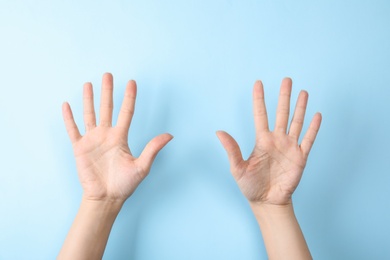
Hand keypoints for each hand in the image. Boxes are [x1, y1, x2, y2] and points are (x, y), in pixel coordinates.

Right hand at [62, 73, 172, 202]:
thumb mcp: (142, 166)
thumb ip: (153, 148)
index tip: (132, 82)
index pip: (126, 112)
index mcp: (121, 137)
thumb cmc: (125, 184)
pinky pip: (73, 130)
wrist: (106, 198)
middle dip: (107, 91)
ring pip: (89, 114)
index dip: (129, 97)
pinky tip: (67, 104)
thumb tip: (170, 135)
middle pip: (107, 108)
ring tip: (88, 83)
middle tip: (108, 74)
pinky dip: (69, 118)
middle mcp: (106, 135)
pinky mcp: (79, 148)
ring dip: (89, 99)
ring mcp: (92, 140)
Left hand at [217, 78, 320, 205]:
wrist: (266, 201)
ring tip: (303, 92)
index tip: (258, 82)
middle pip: (281, 113)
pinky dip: (313, 128)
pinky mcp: (300, 157)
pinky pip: (308, 140)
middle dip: (284, 96)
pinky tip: (317, 115)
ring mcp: (289, 147)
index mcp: (261, 140)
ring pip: (296, 122)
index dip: (259, 99)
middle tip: (287, 79)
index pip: (260, 114)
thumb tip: (219, 131)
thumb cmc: (250, 185)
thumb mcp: (237, 168)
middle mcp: (276, 140)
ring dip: (300, 107)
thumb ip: (231, 149)